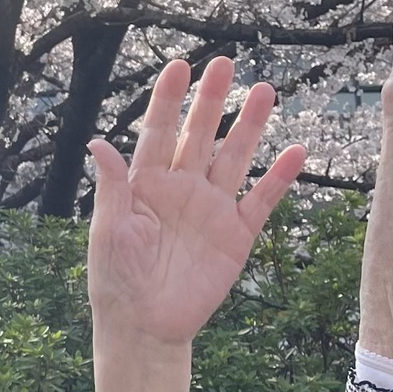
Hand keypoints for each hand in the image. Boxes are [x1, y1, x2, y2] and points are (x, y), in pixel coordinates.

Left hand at [86, 59, 305, 348]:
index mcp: (145, 185)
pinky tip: (294, 153)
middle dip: (212, 101)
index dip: (168, 100)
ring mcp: (210, 210)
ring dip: (248, 127)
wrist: (144, 326)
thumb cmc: (115, 279)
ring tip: (264, 92)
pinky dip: (278, 179)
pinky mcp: (235, 236)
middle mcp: (181, 189)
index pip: (158, 132)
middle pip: (199, 136)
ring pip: (234, 158)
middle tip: (226, 65)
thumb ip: (112, 187)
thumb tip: (98, 143)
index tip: (179, 66)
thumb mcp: (109, 230)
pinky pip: (260, 201)